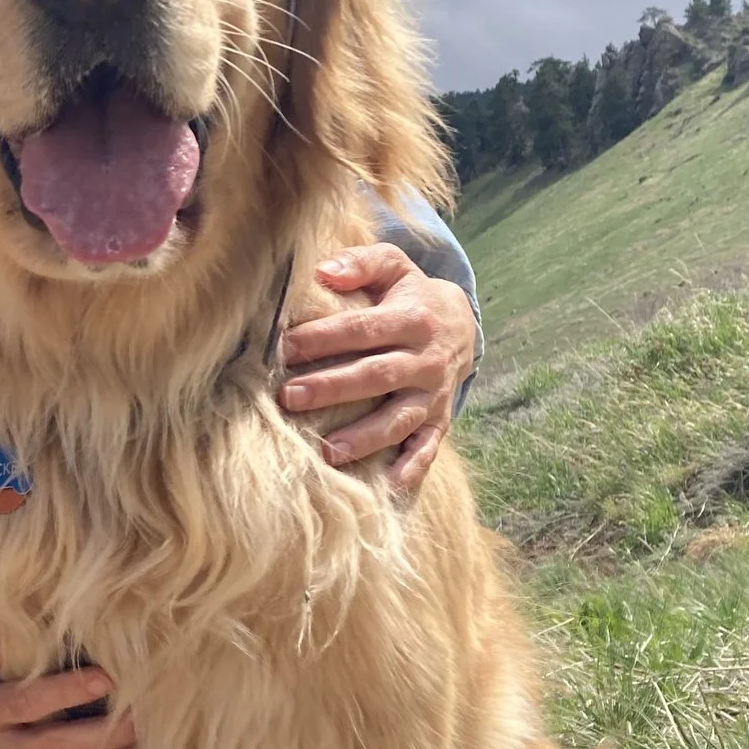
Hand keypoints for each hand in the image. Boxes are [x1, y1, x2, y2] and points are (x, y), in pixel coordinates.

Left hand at [279, 243, 478, 493]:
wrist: (463, 324)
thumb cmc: (410, 295)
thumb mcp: (393, 268)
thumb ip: (361, 263)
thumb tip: (323, 272)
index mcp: (412, 319)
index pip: (362, 329)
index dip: (324, 338)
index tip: (285, 347)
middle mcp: (425, 359)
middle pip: (375, 375)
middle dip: (332, 388)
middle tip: (289, 398)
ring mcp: (433, 394)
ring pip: (398, 419)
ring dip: (363, 438)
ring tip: (326, 452)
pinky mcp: (439, 420)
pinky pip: (427, 448)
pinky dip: (411, 468)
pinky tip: (387, 485)